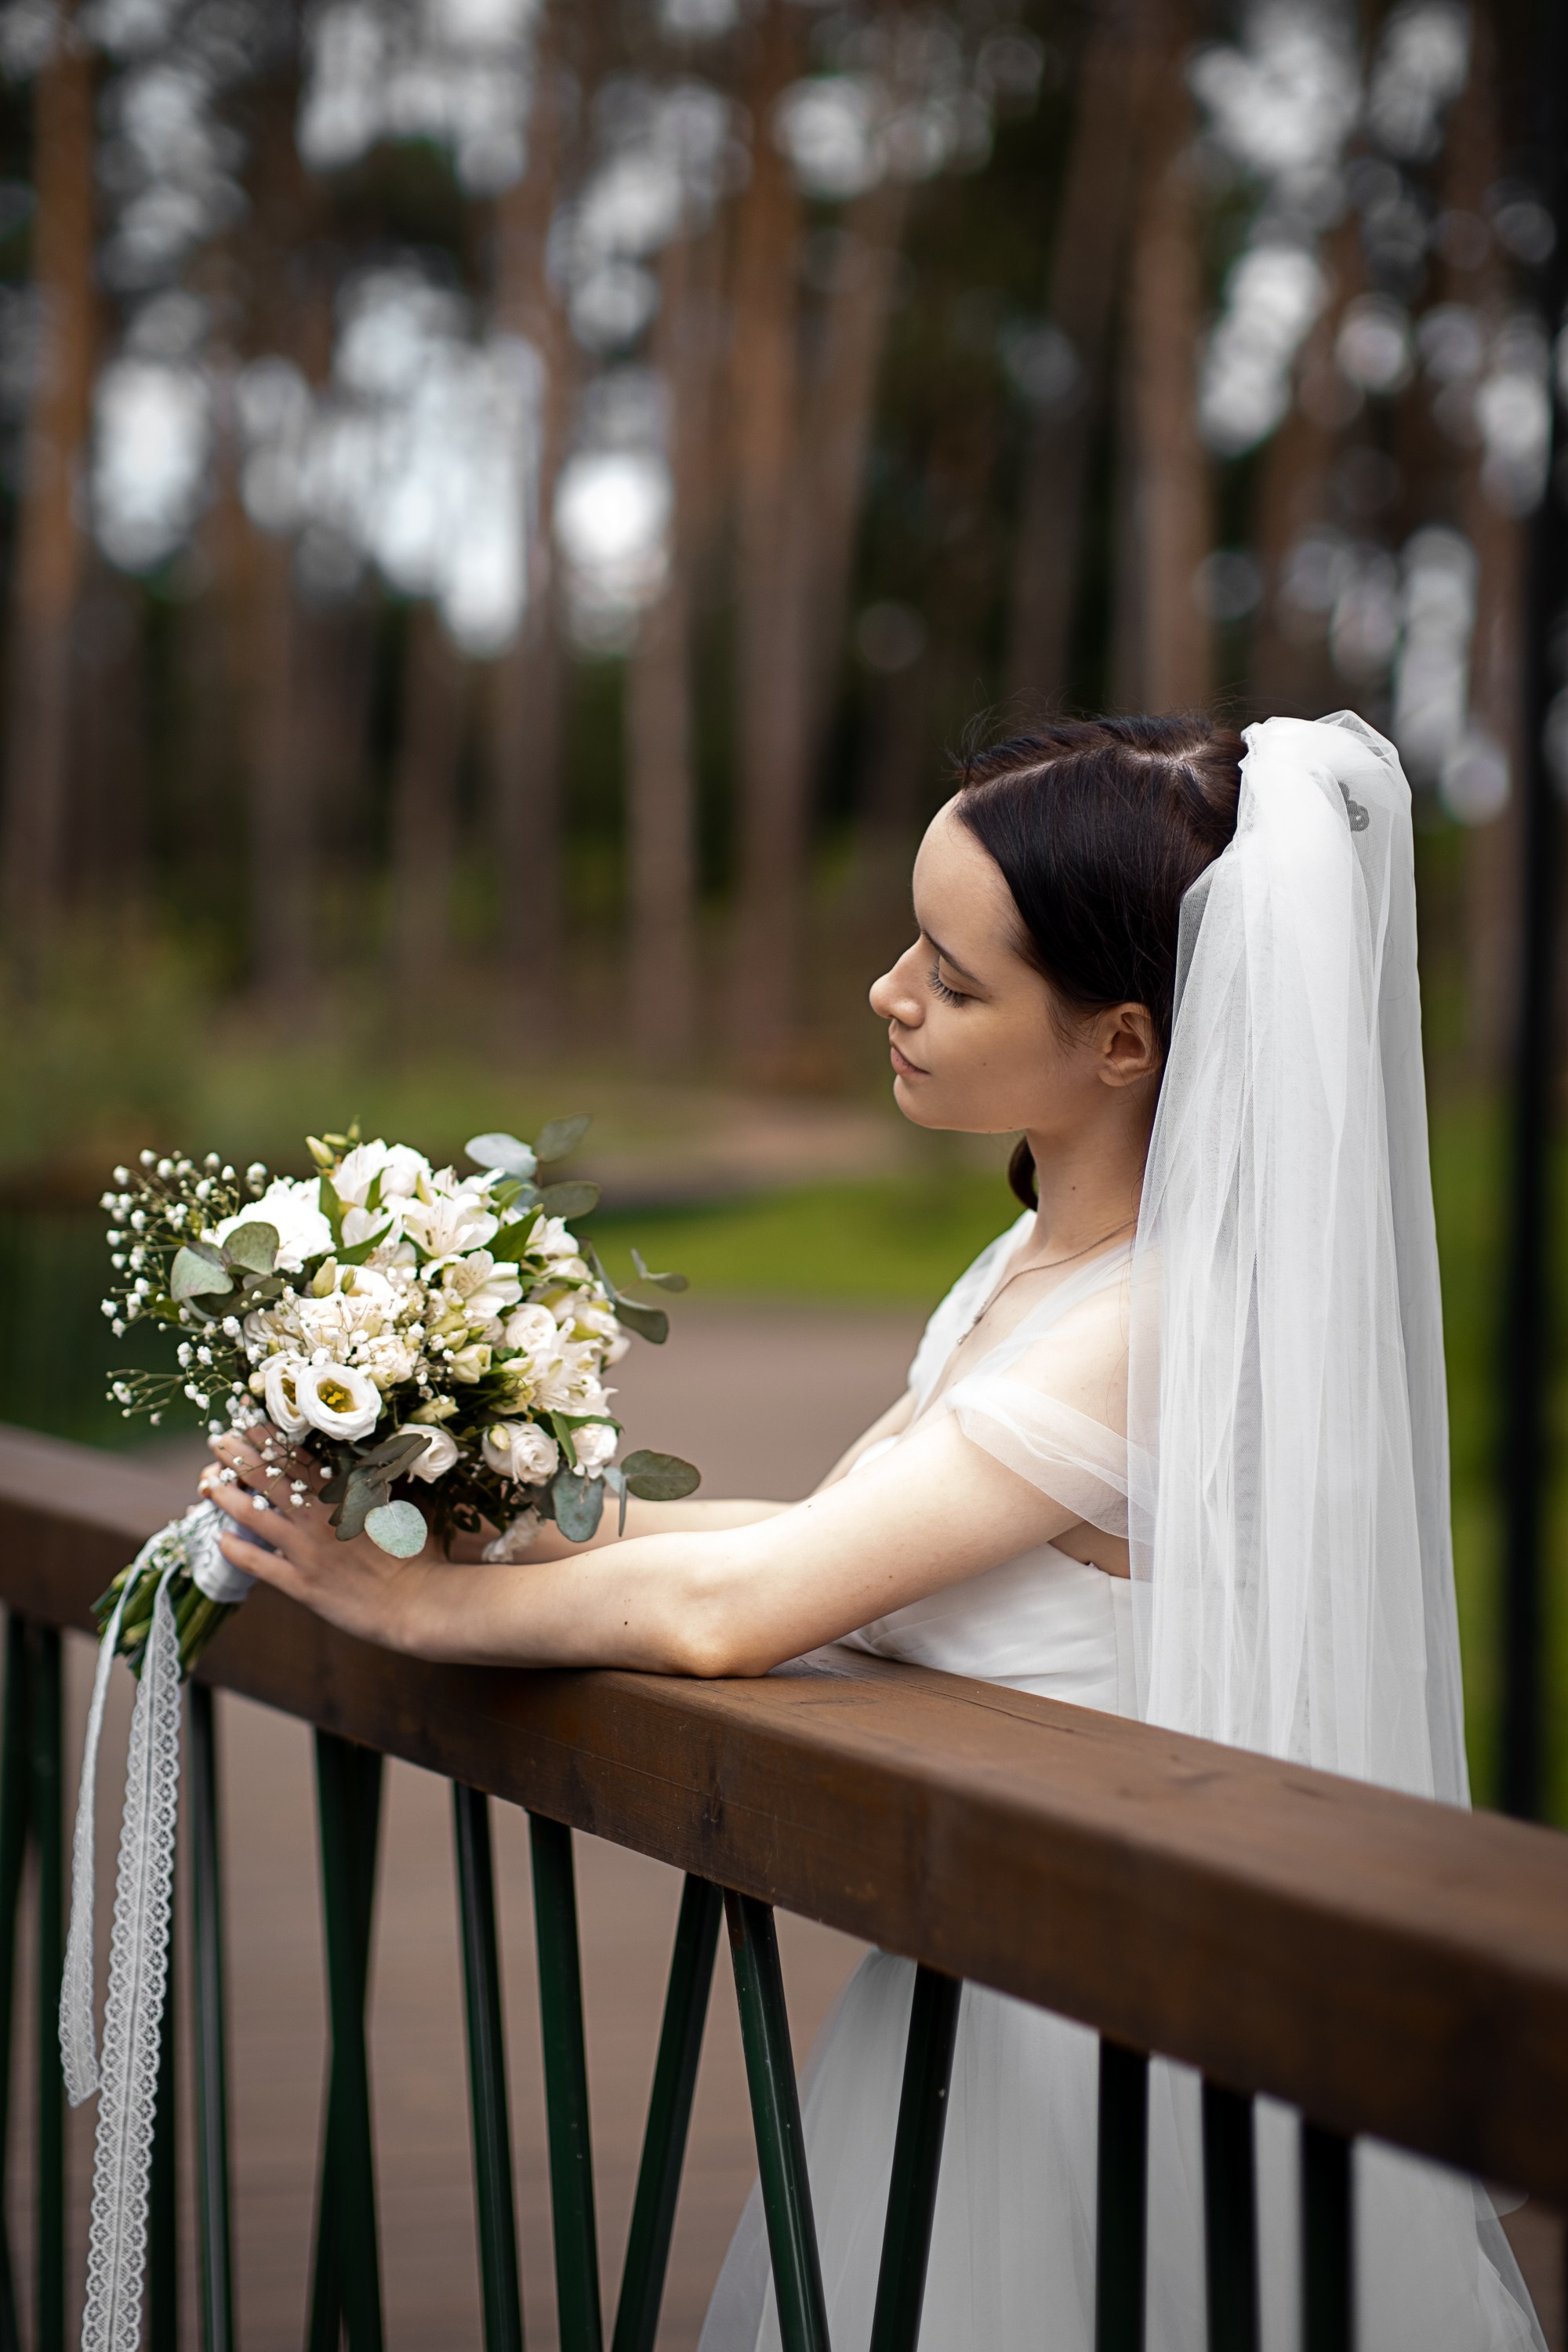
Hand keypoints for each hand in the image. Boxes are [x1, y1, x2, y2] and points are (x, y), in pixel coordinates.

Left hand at [201, 1427, 438, 1653]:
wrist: (415, 1601)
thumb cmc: (418, 1550)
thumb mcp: (407, 1501)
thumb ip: (386, 1476)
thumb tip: (387, 1448)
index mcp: (342, 1492)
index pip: (296, 1457)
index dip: (269, 1438)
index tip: (249, 1421)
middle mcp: (316, 1516)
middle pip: (268, 1478)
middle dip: (238, 1456)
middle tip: (218, 1441)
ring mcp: (304, 1550)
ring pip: (253, 1515)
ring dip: (226, 1495)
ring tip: (207, 1481)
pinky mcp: (299, 1583)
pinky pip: (257, 1564)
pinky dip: (236, 1550)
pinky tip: (220, 1538)